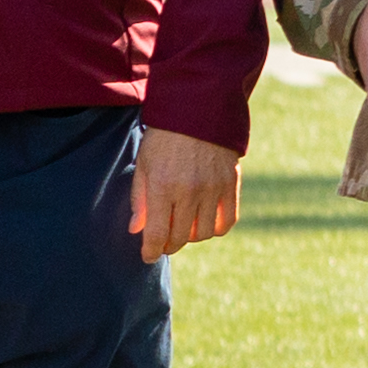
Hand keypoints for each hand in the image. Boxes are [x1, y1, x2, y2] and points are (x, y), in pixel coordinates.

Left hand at [129, 126, 242, 260]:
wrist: (198, 110)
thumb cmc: (164, 137)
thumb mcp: (144, 164)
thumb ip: (140, 199)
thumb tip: (136, 230)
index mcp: (163, 186)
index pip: (157, 233)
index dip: (151, 250)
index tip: (148, 257)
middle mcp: (190, 191)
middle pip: (180, 237)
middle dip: (168, 245)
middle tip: (163, 242)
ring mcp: (213, 189)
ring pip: (204, 233)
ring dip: (191, 237)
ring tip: (183, 229)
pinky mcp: (231, 184)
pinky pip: (228, 221)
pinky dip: (216, 228)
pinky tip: (204, 223)